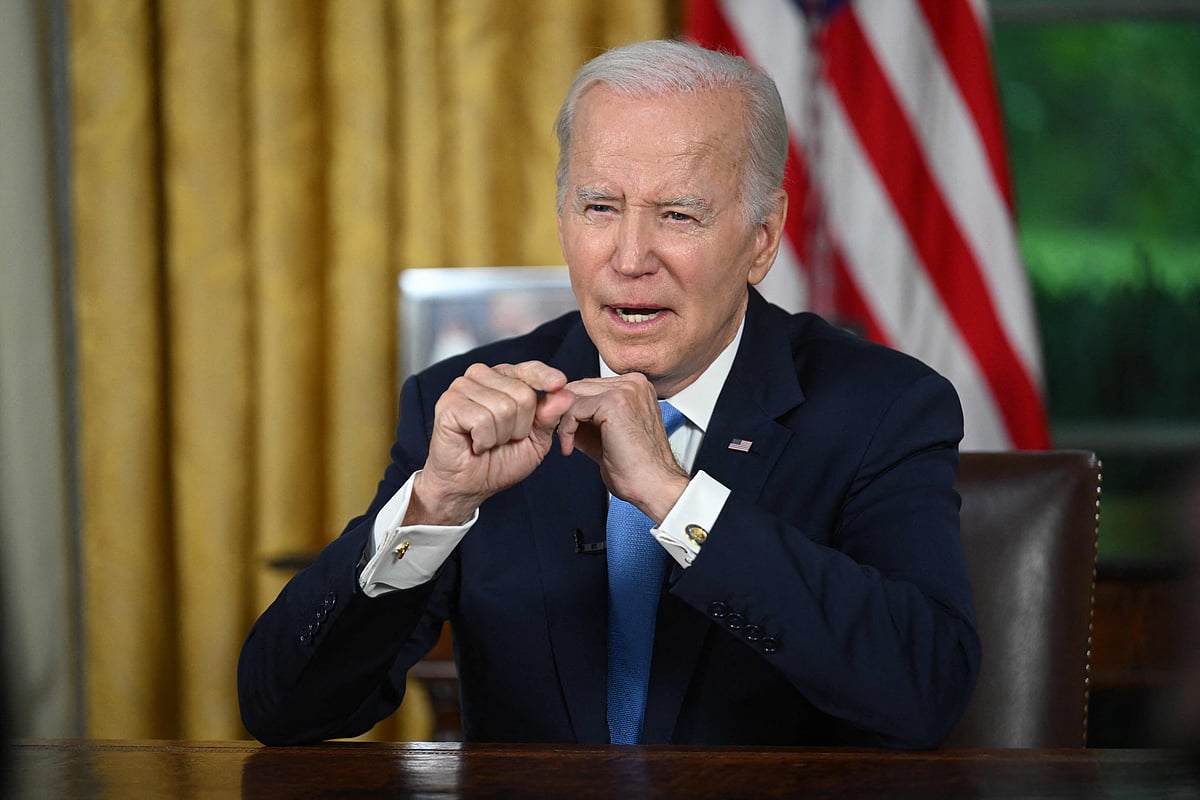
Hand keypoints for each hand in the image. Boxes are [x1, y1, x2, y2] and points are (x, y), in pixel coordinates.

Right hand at [407, 361, 573, 525]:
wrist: (470, 485)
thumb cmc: (499, 461)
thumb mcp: (536, 440)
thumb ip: (550, 416)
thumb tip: (566, 394)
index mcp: (504, 379)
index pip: (530, 369)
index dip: (546, 377)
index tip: (559, 383)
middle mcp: (482, 376)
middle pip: (523, 394)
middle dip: (520, 427)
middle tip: (503, 438)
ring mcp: (462, 387)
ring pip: (503, 408)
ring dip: (501, 436)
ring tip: (488, 441)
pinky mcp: (448, 404)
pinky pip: (482, 419)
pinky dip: (484, 440)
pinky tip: (475, 443)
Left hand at [557, 373, 689, 522]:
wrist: (653, 485)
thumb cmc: (637, 468)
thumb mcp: (607, 435)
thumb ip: (588, 420)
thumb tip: (562, 413)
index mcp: (636, 387)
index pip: (590, 385)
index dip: (573, 409)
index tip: (568, 432)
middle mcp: (633, 384)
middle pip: (580, 387)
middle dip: (565, 414)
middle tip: (565, 439)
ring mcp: (625, 390)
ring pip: (574, 396)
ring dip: (564, 422)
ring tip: (569, 444)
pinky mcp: (613, 403)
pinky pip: (573, 409)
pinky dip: (566, 430)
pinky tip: (570, 447)